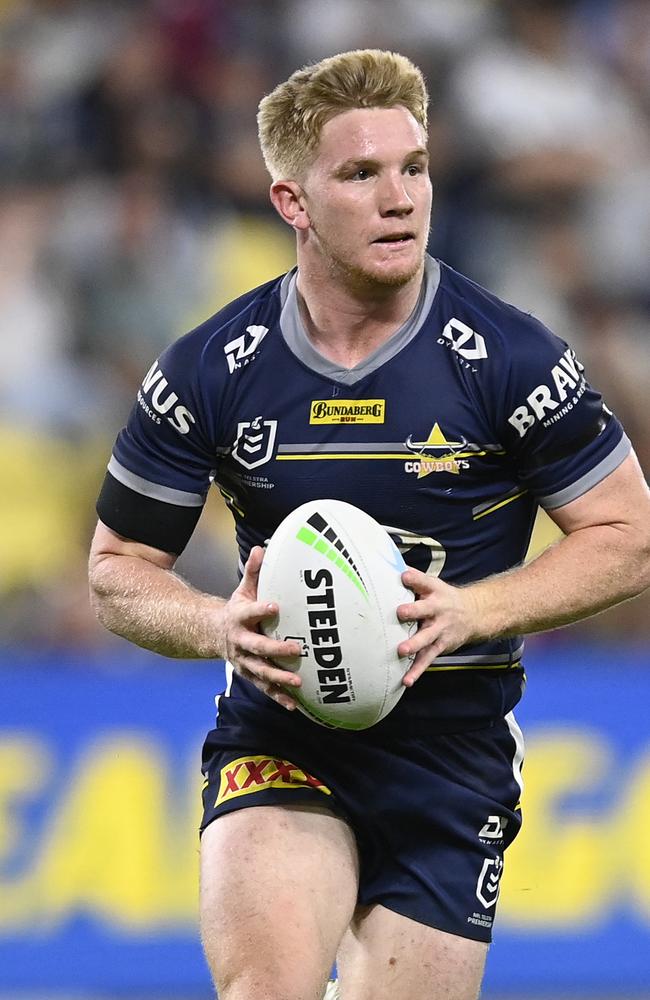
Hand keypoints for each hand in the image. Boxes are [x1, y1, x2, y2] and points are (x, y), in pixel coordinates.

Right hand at [220, 546, 301, 709]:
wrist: (211, 635)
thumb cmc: (236, 610)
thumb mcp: (242, 590)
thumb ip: (254, 572)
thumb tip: (262, 548)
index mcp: (238, 618)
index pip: (250, 613)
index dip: (260, 610)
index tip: (274, 606)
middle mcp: (240, 642)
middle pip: (258, 647)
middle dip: (276, 650)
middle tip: (297, 649)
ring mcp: (243, 661)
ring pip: (261, 672)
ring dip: (278, 679)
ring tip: (297, 683)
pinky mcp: (249, 674)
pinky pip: (264, 688)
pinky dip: (277, 697)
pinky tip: (294, 705)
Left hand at [396, 569, 478, 686]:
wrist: (475, 614)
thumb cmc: (443, 597)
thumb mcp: (432, 584)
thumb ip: (413, 578)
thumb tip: (388, 565)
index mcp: (434, 592)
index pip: (424, 582)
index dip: (414, 578)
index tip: (403, 576)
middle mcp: (438, 610)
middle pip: (425, 610)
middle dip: (413, 611)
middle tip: (400, 612)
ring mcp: (440, 630)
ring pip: (426, 638)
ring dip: (414, 644)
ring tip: (401, 650)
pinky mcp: (440, 646)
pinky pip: (427, 659)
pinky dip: (417, 670)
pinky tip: (406, 680)